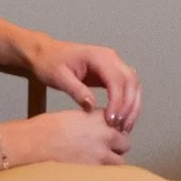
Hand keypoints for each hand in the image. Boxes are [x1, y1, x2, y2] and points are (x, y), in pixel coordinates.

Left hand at [14, 32, 142, 133]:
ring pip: (134, 84)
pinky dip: (129, 103)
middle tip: (121, 127)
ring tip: (124, 126)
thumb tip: (91, 107)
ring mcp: (113, 64)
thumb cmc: (50, 63)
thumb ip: (76, 91)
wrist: (46, 53)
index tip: (112, 120)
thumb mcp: (59, 78)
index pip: (117, 79)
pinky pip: (127, 87)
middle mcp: (111, 58)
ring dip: (133, 106)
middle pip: (131, 81)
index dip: (118, 101)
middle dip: (129, 106)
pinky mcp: (111, 73)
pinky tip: (122, 118)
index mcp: (99, 56)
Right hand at [16, 108, 132, 165]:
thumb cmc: (46, 127)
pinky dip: (104, 176)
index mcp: (98, 117)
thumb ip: (90, 123)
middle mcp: (105, 135)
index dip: (113, 130)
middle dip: (117, 147)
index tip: (106, 135)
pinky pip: (107, 175)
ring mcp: (101, 155)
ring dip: (112, 162)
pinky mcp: (93, 171)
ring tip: (99, 165)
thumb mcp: (73, 117)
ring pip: (120, 162)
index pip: (119, 123)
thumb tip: (95, 132)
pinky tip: (94, 175)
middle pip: (125, 143)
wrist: (34, 143)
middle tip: (105, 151)